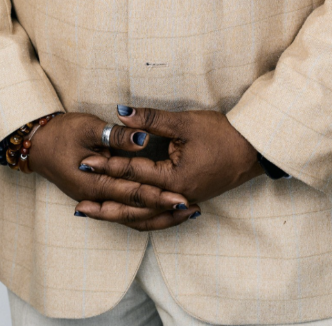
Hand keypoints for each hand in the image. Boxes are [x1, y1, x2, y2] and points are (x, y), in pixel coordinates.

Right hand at [28, 112, 196, 229]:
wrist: (37, 144)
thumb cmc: (62, 133)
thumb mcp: (89, 128)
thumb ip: (117, 136)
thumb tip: (143, 139)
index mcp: (93, 183)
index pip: (132, 192)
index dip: (158, 195)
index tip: (181, 196)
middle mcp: (96, 198)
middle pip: (136, 211)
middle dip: (165, 210)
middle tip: (192, 208)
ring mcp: (97, 200)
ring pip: (133, 217)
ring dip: (159, 216)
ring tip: (186, 212)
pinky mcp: (99, 196)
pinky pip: (126, 212)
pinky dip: (146, 213)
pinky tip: (165, 209)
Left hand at [76, 107, 263, 216]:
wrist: (253, 149)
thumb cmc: (221, 133)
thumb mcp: (184, 122)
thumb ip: (150, 120)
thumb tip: (120, 114)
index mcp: (175, 179)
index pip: (133, 174)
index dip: (107, 166)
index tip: (84, 163)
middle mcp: (177, 197)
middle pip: (135, 206)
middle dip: (105, 203)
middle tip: (79, 204)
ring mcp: (183, 203)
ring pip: (145, 217)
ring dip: (119, 215)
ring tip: (95, 215)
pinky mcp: (187, 201)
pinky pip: (158, 216)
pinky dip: (140, 217)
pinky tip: (127, 215)